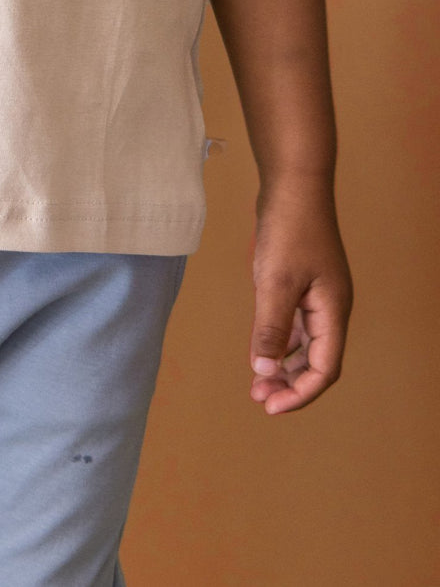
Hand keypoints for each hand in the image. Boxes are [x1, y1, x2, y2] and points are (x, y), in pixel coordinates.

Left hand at [247, 184, 352, 414]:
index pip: (324, 368)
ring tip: (256, 381)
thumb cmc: (290, 228)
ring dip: (282, 364)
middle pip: (315, 360)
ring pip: (303, 343)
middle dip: (289, 383)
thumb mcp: (276, 281)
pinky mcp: (302, 282)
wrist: (294, 183)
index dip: (299, 393)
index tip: (270, 407)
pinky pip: (293, 323)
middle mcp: (330, 307)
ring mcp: (317, 294)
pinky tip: (259, 347)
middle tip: (258, 397)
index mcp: (333, 311)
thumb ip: (270, 327)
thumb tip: (263, 370)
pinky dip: (278, 339)